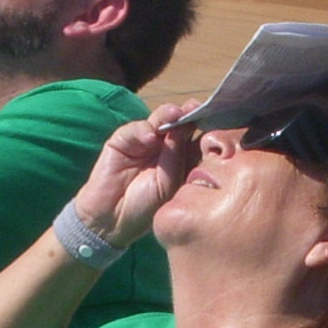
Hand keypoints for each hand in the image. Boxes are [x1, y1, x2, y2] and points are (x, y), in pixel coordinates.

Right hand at [69, 102, 202, 246]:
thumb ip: (177, 157)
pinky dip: (142, 131)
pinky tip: (149, 137)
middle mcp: (164, 147)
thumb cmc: (145, 208)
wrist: (113, 219)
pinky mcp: (122, 141)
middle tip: (196, 108)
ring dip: (167, 115)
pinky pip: (134, 130)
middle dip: (188, 115)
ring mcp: (143, 142)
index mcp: (181, 159)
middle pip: (178, 125)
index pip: (194, 138)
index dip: (203, 128)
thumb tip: (184, 128)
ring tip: (176, 114)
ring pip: (158, 121)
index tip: (215, 119)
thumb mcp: (169, 185)